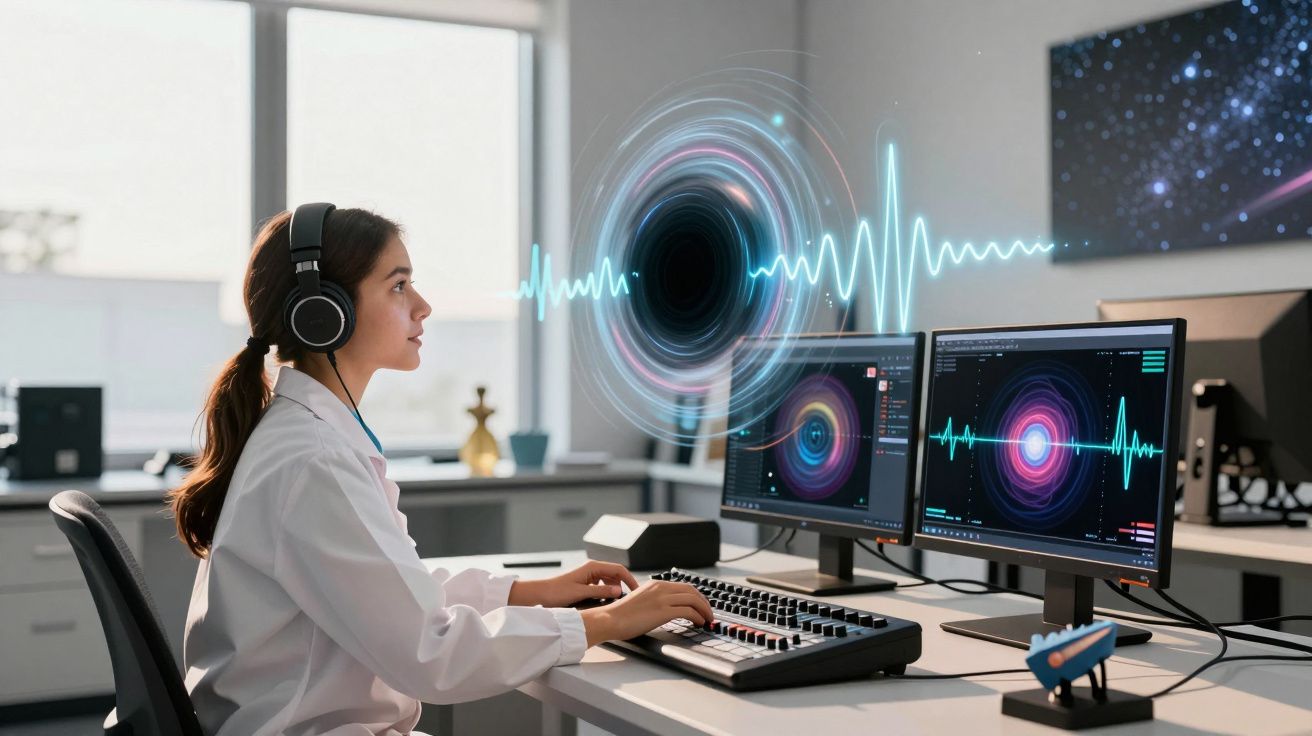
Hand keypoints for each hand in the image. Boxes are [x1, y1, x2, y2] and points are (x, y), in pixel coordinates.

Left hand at [507, 560, 638, 608]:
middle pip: (615, 574)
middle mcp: (591, 569)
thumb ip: (601, 592)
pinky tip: (604, 602)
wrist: (540, 594)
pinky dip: (605, 592)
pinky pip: (601, 585)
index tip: (637, 590)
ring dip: (614, 590)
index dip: (630, 579)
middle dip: (623, 585)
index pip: (619, 569)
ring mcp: (588, 575)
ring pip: (608, 581)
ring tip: (616, 602)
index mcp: (592, 567)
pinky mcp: (584, 583)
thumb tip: (619, 591)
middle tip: (628, 599)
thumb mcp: (582, 593)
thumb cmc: (557, 592)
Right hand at [579, 580, 714, 646]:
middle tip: (709, 613)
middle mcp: (661, 588)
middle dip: (704, 602)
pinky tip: (699, 623)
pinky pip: (688, 611)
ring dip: (704, 610)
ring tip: (708, 620)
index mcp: (656, 584)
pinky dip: (698, 617)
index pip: (684, 586)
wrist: (610, 619)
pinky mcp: (663, 611)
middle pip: (692, 591)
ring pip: (693, 600)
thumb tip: (666, 609)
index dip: (697, 596)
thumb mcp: (641, 600)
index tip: (702, 605)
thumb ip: (654, 600)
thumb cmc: (622, 615)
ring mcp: (662, 598)